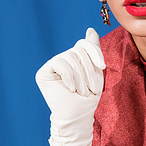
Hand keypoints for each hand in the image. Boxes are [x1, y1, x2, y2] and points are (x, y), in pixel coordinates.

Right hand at [36, 28, 105, 145]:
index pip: (84, 44)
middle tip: (90, 89)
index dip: (94, 52)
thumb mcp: (95, 72)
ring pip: (70, 57)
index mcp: (74, 58)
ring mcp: (51, 65)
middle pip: (77, 50)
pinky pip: (59, 64)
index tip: (102, 66)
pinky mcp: (43, 73)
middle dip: (88, 70)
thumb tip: (90, 29)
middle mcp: (62, 59)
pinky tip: (70, 89)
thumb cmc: (88, 98)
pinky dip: (69, 77)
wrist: (78, 116)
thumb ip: (92, 50)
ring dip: (80, 77)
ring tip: (81, 92)